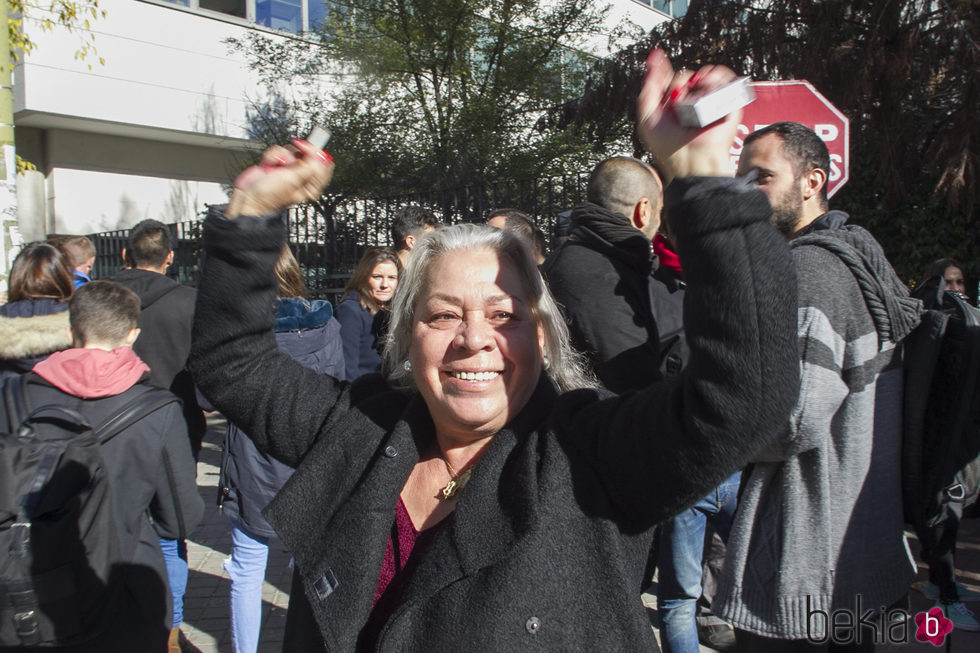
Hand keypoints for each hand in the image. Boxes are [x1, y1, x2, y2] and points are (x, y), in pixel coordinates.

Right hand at [225, 139, 334, 217]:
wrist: (248, 197)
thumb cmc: (269, 197)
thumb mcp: (294, 180)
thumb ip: (310, 167)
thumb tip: (322, 156)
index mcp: (311, 185)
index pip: (324, 164)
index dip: (316, 154)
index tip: (309, 150)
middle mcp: (301, 176)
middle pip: (308, 153)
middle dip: (297, 154)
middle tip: (289, 161)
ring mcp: (289, 170)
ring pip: (292, 150)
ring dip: (282, 155)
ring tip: (277, 166)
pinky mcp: (277, 164)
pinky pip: (279, 151)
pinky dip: (272, 155)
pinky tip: (269, 165)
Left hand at [636, 49, 740, 183]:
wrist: (692, 159)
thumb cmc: (668, 146)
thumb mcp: (647, 116)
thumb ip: (649, 88)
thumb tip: (653, 59)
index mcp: (672, 107)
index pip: (669, 80)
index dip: (663, 69)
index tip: (658, 58)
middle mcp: (691, 104)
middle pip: (685, 76)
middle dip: (679, 82)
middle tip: (676, 99)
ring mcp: (710, 102)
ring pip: (706, 74)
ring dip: (698, 77)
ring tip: (694, 90)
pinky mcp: (728, 103)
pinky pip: (726, 79)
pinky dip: (717, 77)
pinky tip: (707, 85)